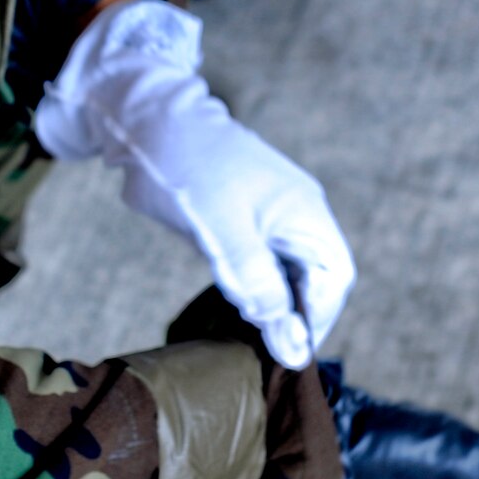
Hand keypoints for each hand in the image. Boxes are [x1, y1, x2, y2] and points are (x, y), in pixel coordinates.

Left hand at [35, 0, 353, 367]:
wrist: (145, 122)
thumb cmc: (186, 169)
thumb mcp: (222, 234)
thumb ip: (260, 288)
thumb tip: (293, 347)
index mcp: (304, 213)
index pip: (333, 281)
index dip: (315, 321)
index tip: (285, 355)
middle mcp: (297, 215)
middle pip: (315, 281)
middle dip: (295, 317)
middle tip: (261, 350)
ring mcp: (271, 216)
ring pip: (288, 274)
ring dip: (273, 306)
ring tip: (246, 335)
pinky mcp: (244, 220)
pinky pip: (263, 263)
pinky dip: (253, 288)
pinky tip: (232, 306)